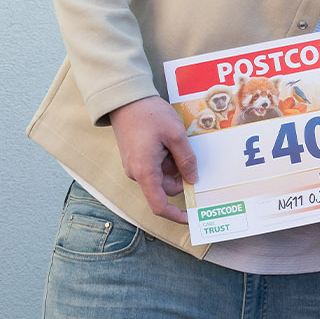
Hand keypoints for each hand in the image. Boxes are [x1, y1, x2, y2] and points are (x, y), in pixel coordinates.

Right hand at [108, 96, 196, 223]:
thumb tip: (192, 180)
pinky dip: (166, 158)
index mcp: (145, 172)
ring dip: (174, 164)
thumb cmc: (150, 115)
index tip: (191, 218)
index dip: (176, 215)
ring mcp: (134, 166)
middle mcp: (137, 173)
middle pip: (165, 188)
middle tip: (185, 152)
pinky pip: (156, 166)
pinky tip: (167, 140)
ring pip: (162, 176)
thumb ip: (186, 160)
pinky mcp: (136, 159)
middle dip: (180, 175)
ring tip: (173, 140)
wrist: (126, 100)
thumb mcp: (176, 135)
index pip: (159, 205)